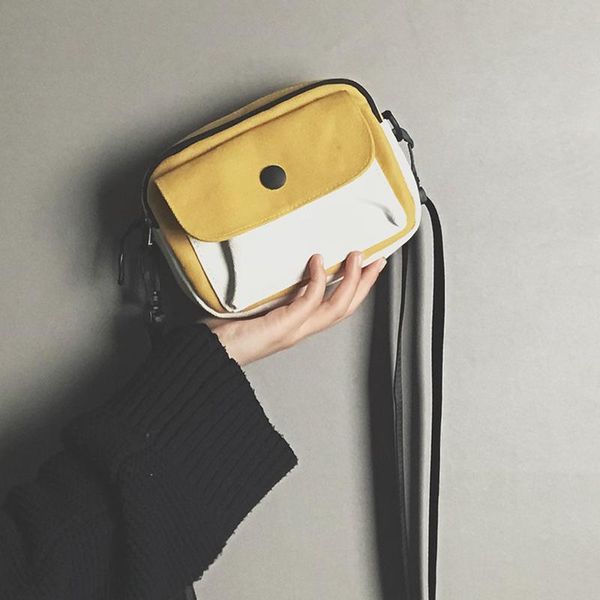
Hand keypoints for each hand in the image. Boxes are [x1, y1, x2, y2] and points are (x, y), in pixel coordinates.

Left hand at [200, 251, 386, 365]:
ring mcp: (292, 330)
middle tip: (377, 261)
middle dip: (365, 284)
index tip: (365, 268)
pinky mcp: (281, 327)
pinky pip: (308, 302)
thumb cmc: (224, 334)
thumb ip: (272, 294)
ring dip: (351, 281)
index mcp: (295, 326)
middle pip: (344, 309)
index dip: (355, 289)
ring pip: (335, 307)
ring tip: (357, 258)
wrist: (207, 357)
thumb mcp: (254, 308)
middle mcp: (299, 331)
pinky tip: (318, 263)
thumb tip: (281, 270)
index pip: (334, 308)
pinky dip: (318, 281)